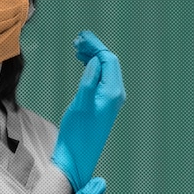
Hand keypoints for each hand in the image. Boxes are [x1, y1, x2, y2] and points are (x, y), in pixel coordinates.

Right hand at [51, 31, 125, 190]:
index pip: (108, 60)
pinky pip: (101, 79)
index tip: (81, 37)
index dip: (95, 46)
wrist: (76, 157)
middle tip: (77, 40)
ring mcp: (111, 100)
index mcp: (112, 92)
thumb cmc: (77, 133)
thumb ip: (89, 81)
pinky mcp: (104, 105)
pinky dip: (92, 68)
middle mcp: (116, 95)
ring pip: (105, 70)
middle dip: (94, 49)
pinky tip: (83, 64)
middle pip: (109, 63)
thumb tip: (95, 61)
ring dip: (93, 57)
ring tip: (77, 48)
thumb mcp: (80, 104)